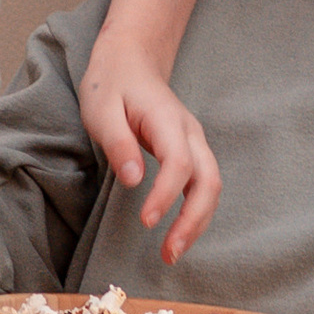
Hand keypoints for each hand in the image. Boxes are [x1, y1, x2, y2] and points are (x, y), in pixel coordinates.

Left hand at [79, 28, 223, 264]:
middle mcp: (190, 133)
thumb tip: (135, 181)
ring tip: (172, 252)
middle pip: (209, 180)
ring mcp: (195, 143)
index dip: (166, 195)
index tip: (146, 221)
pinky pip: (203, 186)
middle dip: (193, 221)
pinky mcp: (191, 153)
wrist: (131, 60)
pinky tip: (178, 234)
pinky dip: (195, 213)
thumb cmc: (111, 85)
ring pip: (212, 187)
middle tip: (169, 252)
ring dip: (197, 223)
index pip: (179, 163)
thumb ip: (118, 144)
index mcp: (168, 120)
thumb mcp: (101, 109)